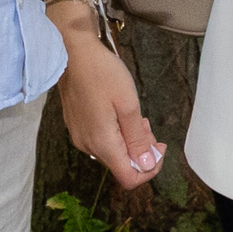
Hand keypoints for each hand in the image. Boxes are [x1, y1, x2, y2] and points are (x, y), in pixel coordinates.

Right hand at [57, 25, 166, 188]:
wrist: (73, 53)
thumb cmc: (103, 74)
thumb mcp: (129, 105)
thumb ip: (138, 139)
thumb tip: (146, 165)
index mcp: (102, 143)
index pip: (129, 178)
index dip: (150, 169)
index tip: (159, 146)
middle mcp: (88, 146)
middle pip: (121, 164)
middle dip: (141, 150)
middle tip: (147, 124)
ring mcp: (80, 136)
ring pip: (112, 152)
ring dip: (129, 140)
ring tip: (136, 117)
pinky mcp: (77, 126)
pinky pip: (101, 140)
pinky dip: (116, 133)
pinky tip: (120, 114)